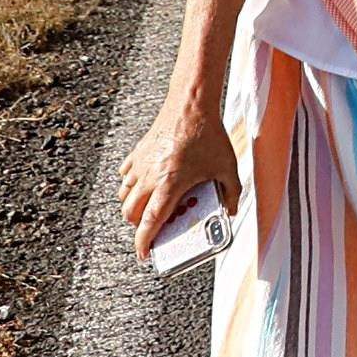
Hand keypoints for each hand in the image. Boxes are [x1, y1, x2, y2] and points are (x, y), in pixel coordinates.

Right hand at [115, 99, 238, 248]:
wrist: (191, 103)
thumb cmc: (207, 133)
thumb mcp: (228, 167)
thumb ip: (232, 193)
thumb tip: (230, 210)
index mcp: (169, 185)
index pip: (149, 222)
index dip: (144, 242)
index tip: (145, 253)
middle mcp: (149, 177)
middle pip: (131, 214)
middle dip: (139, 226)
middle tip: (154, 228)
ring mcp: (139, 165)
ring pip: (124, 196)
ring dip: (134, 206)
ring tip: (151, 206)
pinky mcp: (136, 153)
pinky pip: (125, 177)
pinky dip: (131, 185)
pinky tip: (147, 182)